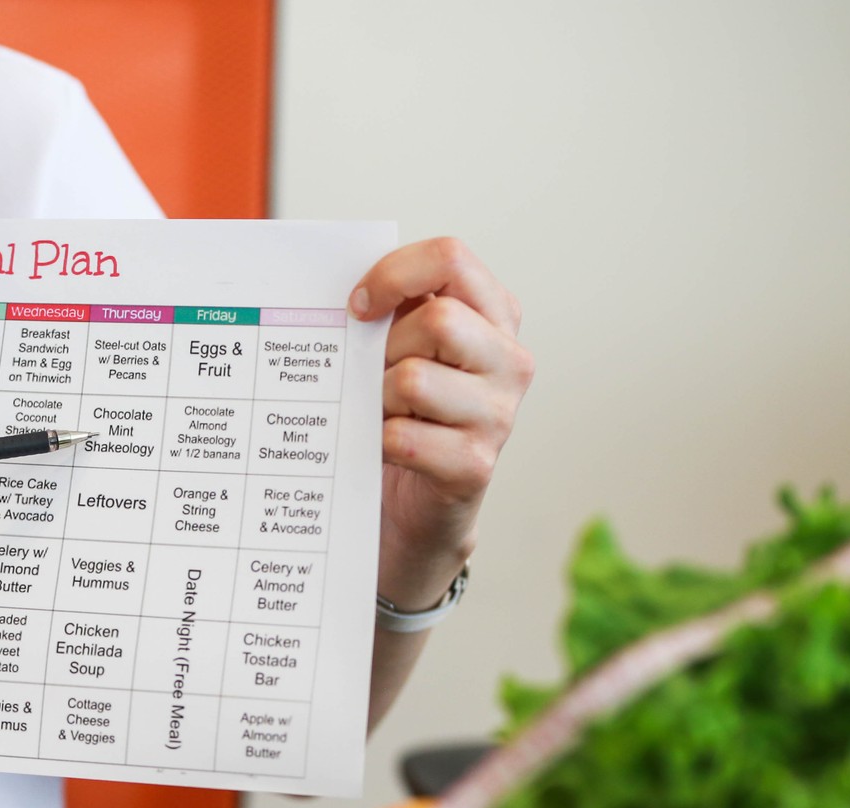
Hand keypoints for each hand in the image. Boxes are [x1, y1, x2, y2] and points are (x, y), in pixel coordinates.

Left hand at [350, 238, 533, 607]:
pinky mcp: (475, 465)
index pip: (452, 259)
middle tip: (371, 375)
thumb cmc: (402, 414)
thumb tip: (341, 290)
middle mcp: (508, 360)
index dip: (394, 274)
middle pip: (438, 320)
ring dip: (376, 397)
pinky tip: (380, 447)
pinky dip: (376, 440)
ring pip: (414, 379)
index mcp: (493, 316)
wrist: (409, 506)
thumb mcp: (400, 348)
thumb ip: (390, 310)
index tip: (358, 306)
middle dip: (385, 347)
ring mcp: (499, 415)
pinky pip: (403, 435)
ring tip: (377, 412)